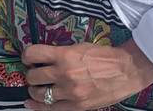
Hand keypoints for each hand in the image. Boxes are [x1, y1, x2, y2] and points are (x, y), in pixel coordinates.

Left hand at [21, 39, 152, 109]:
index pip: (33, 54)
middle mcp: (64, 74)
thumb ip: (60, 54)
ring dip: (34, 90)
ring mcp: (70, 92)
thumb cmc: (103, 56)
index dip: (26, 56)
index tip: (28, 58)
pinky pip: (50, 109)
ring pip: (39, 94)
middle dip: (31, 75)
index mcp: (64, 55)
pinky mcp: (77, 106)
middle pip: (33, 76)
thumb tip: (43, 59)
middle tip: (33, 73)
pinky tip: (31, 104)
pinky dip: (37, 107)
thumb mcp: (78, 48)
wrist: (126, 71)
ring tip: (36, 88)